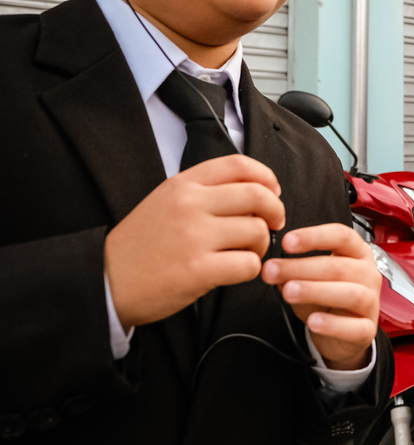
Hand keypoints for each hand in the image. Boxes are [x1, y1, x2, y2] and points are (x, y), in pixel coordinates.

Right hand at [105, 155, 283, 329]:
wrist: (107, 280)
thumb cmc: (140, 244)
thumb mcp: (165, 201)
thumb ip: (204, 191)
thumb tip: (254, 193)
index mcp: (183, 184)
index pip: (239, 165)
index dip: (267, 178)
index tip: (273, 192)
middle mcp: (190, 205)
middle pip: (259, 196)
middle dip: (275, 212)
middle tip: (272, 225)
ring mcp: (195, 237)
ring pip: (258, 231)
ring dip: (261, 246)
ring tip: (246, 253)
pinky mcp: (199, 270)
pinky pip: (249, 264)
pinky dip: (251, 269)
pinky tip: (236, 271)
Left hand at [261, 223, 381, 369]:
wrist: (340, 334)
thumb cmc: (326, 299)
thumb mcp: (309, 280)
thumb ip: (294, 273)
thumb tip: (273, 268)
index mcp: (357, 253)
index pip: (341, 236)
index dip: (315, 237)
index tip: (287, 242)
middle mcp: (368, 274)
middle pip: (339, 266)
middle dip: (302, 267)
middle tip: (272, 271)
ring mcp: (371, 302)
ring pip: (351, 294)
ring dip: (316, 291)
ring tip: (289, 292)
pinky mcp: (367, 330)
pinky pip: (354, 327)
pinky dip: (333, 324)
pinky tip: (313, 322)